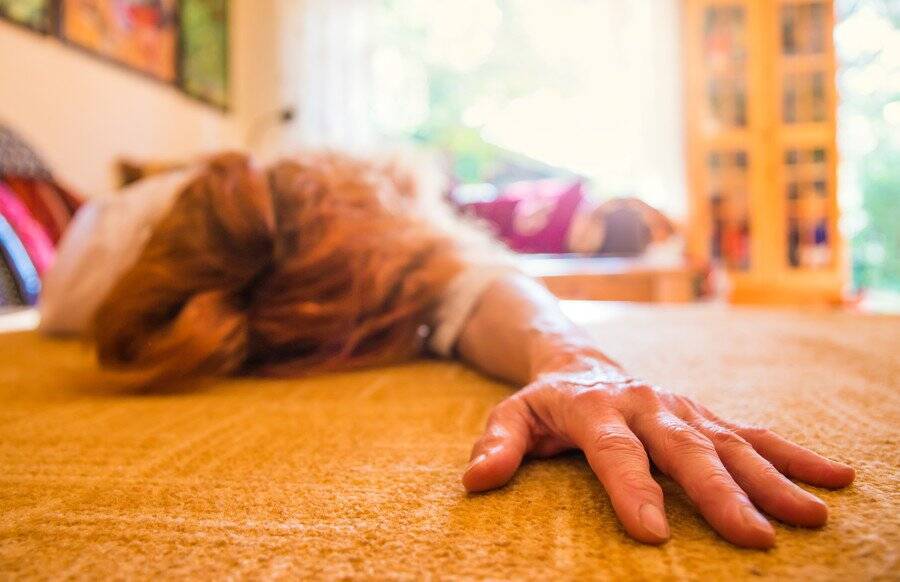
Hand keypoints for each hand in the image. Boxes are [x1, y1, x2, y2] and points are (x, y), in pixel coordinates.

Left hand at [462, 364, 854, 548]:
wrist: (580, 361)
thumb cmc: (544, 402)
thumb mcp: (511, 414)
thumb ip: (496, 443)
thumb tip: (475, 479)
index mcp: (595, 407)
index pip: (615, 451)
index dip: (633, 490)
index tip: (654, 533)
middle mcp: (646, 403)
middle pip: (686, 448)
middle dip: (720, 492)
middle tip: (753, 536)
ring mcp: (681, 407)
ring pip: (731, 441)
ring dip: (772, 479)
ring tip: (812, 517)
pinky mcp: (703, 414)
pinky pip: (754, 431)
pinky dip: (794, 455)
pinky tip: (833, 478)